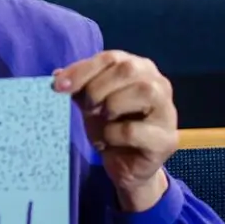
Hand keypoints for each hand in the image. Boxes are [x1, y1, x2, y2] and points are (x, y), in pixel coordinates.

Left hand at [53, 50, 177, 211]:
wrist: (126, 165)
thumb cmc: (110, 127)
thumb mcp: (90, 103)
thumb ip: (78, 87)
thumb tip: (57, 76)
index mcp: (139, 68)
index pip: (110, 58)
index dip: (82, 70)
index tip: (58, 86)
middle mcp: (158, 83)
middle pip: (127, 69)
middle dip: (97, 88)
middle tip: (87, 107)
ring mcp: (167, 110)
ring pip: (142, 92)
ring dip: (110, 107)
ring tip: (102, 121)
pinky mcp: (166, 139)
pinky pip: (132, 130)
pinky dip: (112, 135)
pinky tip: (110, 141)